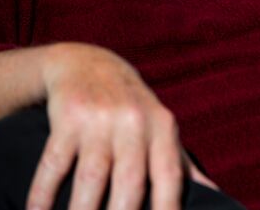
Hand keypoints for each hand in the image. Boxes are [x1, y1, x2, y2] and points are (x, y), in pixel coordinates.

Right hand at [25, 43, 215, 209]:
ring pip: (91, 177)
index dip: (168, 208)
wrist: (89, 64)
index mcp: (163, 129)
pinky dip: (43, 193)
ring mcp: (100, 120)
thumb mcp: (161, 129)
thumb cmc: (133, 109)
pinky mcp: (68, 117)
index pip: (170, 176)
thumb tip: (216, 198)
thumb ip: (183, 166)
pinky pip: (54, 163)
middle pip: (130, 183)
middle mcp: (135, 122)